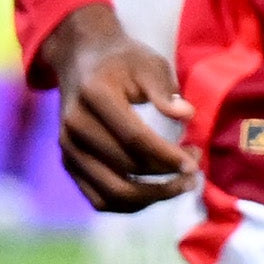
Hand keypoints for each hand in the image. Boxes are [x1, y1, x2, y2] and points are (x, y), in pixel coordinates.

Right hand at [36, 1, 197, 211]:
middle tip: (195, 171)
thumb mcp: (148, 63)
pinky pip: (99, 198)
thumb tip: (187, 115)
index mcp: (94, 96)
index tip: (195, 164)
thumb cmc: (123, 61)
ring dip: (150, 197)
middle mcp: (74, 126)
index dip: (167, 156)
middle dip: (165, 177)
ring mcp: (68, 149)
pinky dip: (130, 203)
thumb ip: (165, 90)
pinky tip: (157, 192)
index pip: (134, 138)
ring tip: (180, 186)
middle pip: (124, 168)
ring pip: (111, 193)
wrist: (82, 60)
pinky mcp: (69, 164)